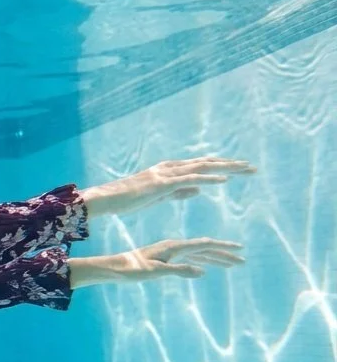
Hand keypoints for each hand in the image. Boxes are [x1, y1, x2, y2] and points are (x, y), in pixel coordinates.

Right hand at [81, 156, 256, 217]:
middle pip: (208, 163)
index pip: (202, 165)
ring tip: (246, 170)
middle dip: (231, 164)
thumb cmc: (128, 198)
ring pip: (203, 167)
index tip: (241, 169)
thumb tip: (199, 189)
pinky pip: (191, 179)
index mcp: (170, 170)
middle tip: (252, 168)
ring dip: (227, 168)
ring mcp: (167, 174)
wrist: (107, 198)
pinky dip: (209, 177)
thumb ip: (180, 191)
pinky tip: (225, 179)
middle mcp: (171, 168)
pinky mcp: (163, 183)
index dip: (222, 166)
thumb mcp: (159, 195)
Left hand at [109, 238, 246, 282]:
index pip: (205, 245)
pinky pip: (188, 259)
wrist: (114, 267)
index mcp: (174, 247)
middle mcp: (174, 247)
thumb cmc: (132, 270)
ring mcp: (170, 252)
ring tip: (231, 263)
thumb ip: (178, 270)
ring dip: (215, 258)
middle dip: (224, 254)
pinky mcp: (165, 258)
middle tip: (242, 260)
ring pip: (198, 254)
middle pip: (205, 249)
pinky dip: (201, 262)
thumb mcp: (155, 272)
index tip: (240, 250)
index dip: (224, 248)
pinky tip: (206, 267)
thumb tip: (203, 271)